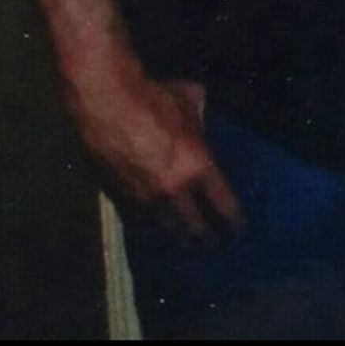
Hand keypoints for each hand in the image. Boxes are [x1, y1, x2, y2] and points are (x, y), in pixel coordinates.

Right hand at [67, 70, 242, 243]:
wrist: (105, 103)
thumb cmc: (154, 98)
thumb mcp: (192, 104)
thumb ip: (200, 123)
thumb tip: (202, 126)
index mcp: (197, 168)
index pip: (222, 204)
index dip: (233, 221)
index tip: (239, 230)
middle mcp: (171, 190)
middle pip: (193, 227)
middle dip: (206, 240)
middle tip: (214, 247)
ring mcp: (141, 197)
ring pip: (163, 228)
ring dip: (177, 237)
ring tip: (186, 244)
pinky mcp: (116, 196)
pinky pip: (137, 218)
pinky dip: (148, 225)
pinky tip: (154, 228)